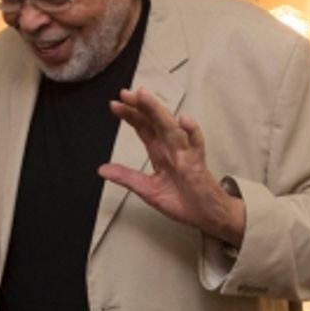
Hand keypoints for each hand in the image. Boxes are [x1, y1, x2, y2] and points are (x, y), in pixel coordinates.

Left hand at [101, 88, 245, 244]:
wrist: (207, 217)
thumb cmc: (183, 201)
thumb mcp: (148, 190)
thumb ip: (127, 177)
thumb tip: (102, 169)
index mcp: (159, 152)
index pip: (143, 128)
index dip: (130, 115)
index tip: (114, 104)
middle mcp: (171, 148)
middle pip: (154, 121)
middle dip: (140, 106)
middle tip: (126, 93)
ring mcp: (185, 153)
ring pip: (170, 127)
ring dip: (158, 112)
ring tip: (145, 97)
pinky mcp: (197, 164)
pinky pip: (196, 145)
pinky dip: (192, 132)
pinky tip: (184, 121)